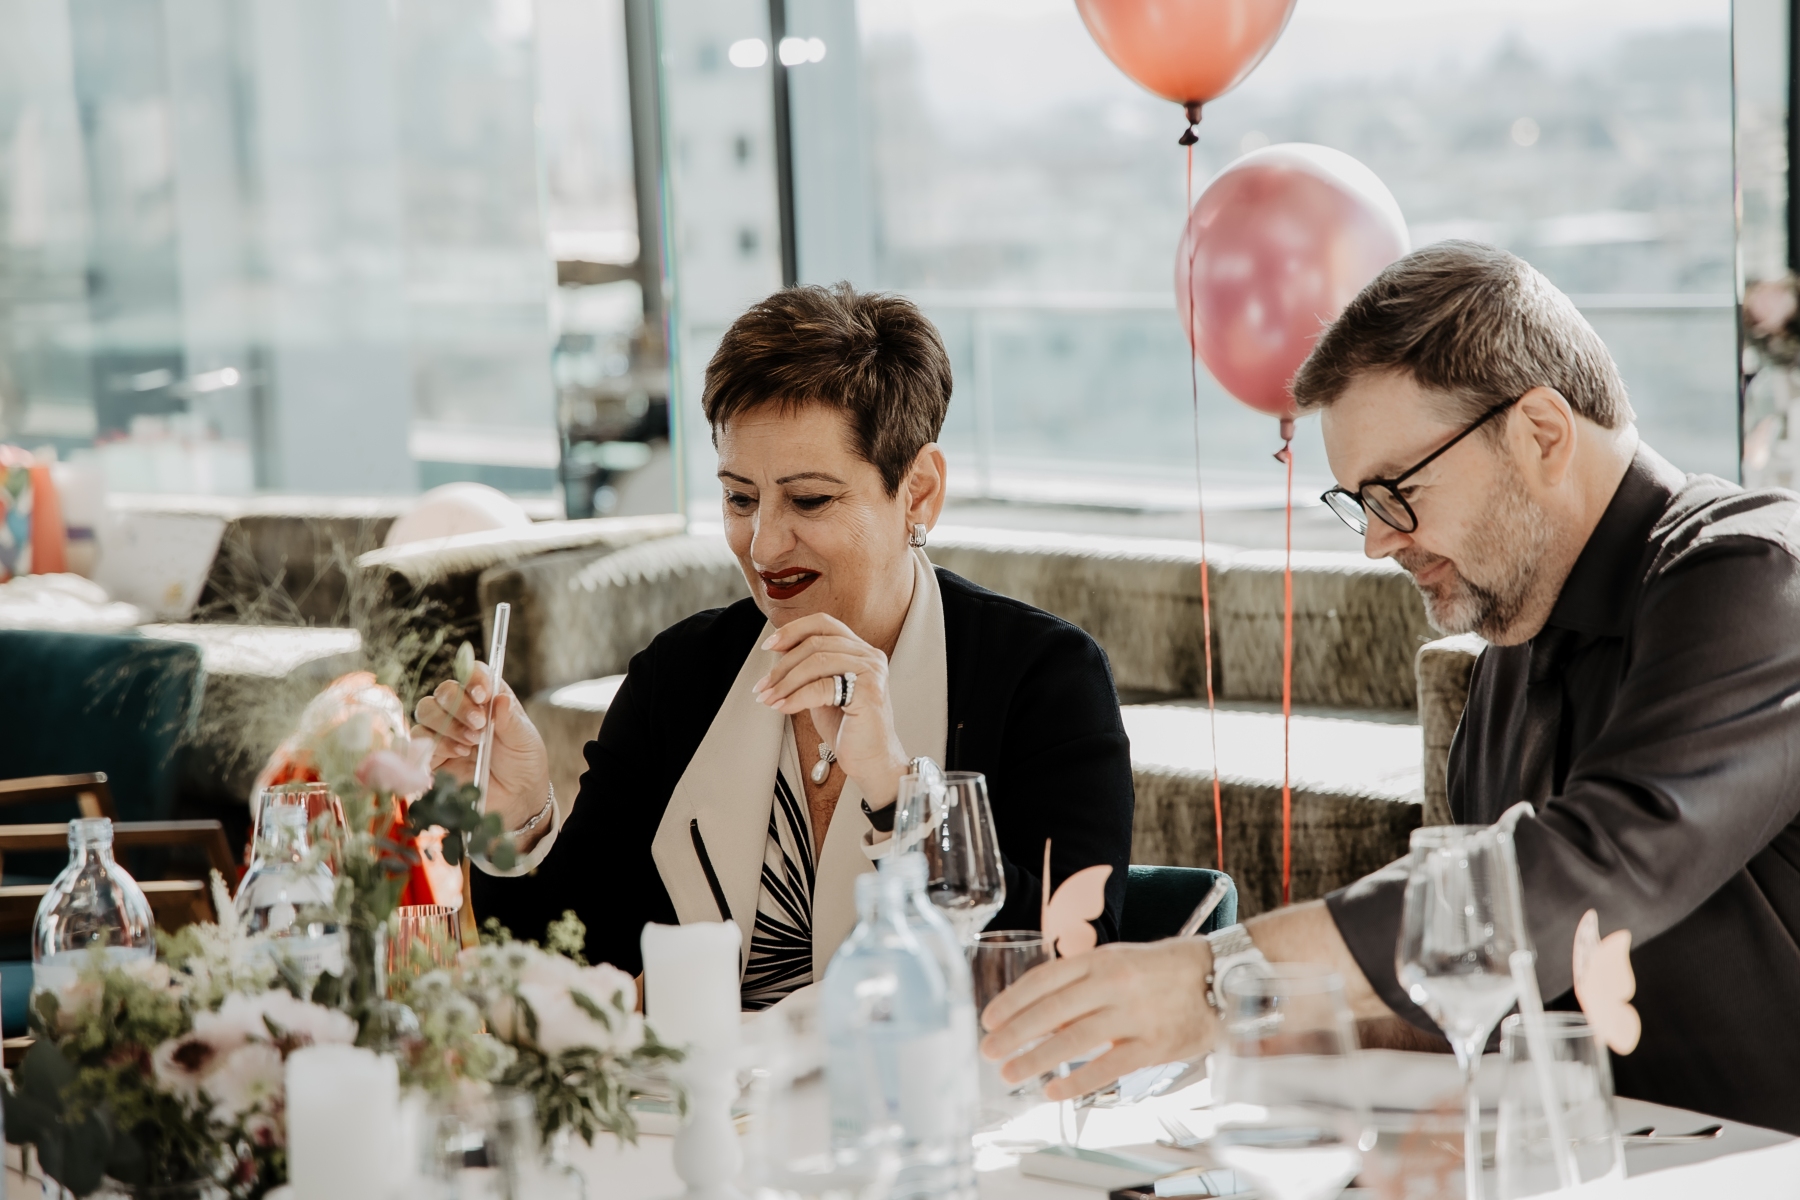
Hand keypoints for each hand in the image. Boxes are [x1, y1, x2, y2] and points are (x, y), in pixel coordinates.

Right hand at [412, 661, 552, 848]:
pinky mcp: (430, 755)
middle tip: (480, 725)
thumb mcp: (524, 740)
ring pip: (425, 711)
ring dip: (448, 724)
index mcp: (487, 698)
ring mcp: (443, 732)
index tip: (483, 695)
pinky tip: (458, 753)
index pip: (472, 673)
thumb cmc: (522, 764)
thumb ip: (510, 719)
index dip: (473, 678)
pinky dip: (436, 743)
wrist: (516, 800)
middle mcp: (461, 710)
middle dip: (459, 705)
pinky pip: (417, 740)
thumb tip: (500, 698)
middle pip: (444, 691)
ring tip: (472, 743)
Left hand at [751, 613, 910, 806]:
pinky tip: (784, 707)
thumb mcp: (823, 691)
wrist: (871, 761)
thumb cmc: (848, 728)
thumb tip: (779, 651)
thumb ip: (808, 670)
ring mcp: (871, 672)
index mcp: (860, 650)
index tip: (769, 645)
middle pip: (815, 643)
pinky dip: (796, 697)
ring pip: (816, 662)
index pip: (823, 623)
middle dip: (782, 665)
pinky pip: (822, 687)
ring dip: (785, 681)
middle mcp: (869, 656)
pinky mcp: (868, 692)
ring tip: (769, 698)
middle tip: (763, 685)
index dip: (793, 630)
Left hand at [978, 939, 1219, 1100]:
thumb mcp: (1119, 962)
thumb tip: (1042, 1015)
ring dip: (1035, 1058)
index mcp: (1101, 959)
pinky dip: (1076, 1081)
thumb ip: (1082, 985)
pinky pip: (1107, 1067)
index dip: (1011, 1001)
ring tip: (1011, 1073)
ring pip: (1072, 1039)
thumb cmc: (1166, 971)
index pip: (1043, 979)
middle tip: (989, 1050)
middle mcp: (1113, 983)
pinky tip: (1053, 1090)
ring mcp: (1133, 1014)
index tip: (989, 1018)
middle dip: (1014, 1032)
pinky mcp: (1153, 1045)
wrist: (1222, 978)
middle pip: (1051, 1010)